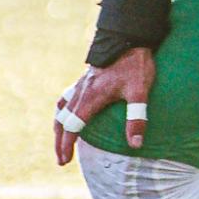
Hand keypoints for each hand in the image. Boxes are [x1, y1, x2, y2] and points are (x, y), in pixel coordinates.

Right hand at [54, 46, 155, 164]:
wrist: (128, 37)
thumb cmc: (134, 64)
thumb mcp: (140, 92)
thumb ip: (137, 118)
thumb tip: (135, 144)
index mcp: (90, 97)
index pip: (72, 126)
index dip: (66, 145)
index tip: (64, 161)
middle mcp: (81, 92)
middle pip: (62, 120)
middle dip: (60, 141)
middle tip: (61, 160)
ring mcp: (81, 84)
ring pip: (62, 108)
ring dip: (59, 127)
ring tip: (60, 140)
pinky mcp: (86, 78)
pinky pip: (67, 97)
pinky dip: (63, 110)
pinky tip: (67, 113)